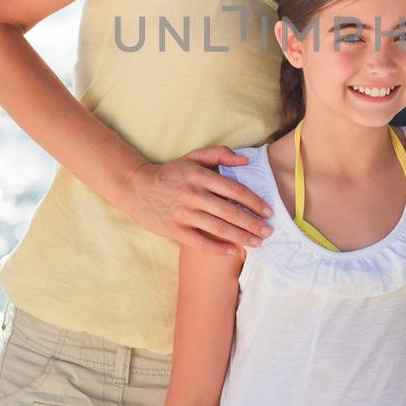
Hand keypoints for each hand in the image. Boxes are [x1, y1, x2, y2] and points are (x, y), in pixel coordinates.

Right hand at [120, 147, 275, 253]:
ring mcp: (183, 213)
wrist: (137, 187)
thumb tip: (246, 160)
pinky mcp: (174, 229)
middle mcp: (193, 194)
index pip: (234, 189)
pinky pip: (200, 241)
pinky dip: (217, 248)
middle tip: (268, 231)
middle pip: (229, 211)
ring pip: (218, 227)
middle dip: (252, 223)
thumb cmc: (170, 173)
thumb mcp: (193, 157)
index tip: (268, 211)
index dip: (254, 201)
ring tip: (257, 243)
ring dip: (240, 236)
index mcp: (200, 175)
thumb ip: (220, 154)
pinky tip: (232, 251)